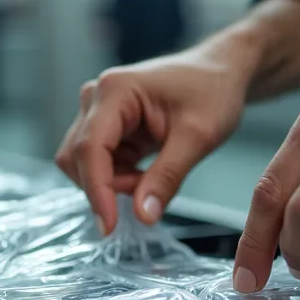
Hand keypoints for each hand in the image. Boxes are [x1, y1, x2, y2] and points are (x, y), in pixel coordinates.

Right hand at [55, 46, 252, 233]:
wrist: (221, 73)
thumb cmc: (213, 92)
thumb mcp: (198, 137)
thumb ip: (167, 177)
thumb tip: (142, 216)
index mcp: (115, 91)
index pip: (89, 148)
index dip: (96, 190)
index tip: (109, 226)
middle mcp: (96, 98)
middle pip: (78, 158)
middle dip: (108, 185)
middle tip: (150, 191)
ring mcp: (98, 112)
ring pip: (86, 164)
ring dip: (115, 182)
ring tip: (155, 177)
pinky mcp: (106, 126)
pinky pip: (100, 164)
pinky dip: (122, 178)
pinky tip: (150, 171)